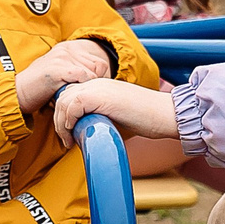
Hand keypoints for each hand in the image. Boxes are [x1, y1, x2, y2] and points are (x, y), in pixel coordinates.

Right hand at [14, 39, 114, 114]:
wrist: (19, 93)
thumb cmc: (39, 89)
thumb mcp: (60, 76)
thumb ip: (76, 74)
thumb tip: (97, 82)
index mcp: (68, 48)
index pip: (99, 62)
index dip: (101, 79)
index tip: (95, 92)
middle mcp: (66, 49)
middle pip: (98, 67)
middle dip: (96, 84)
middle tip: (87, 97)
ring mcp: (62, 57)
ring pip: (92, 73)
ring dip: (87, 88)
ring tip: (78, 97)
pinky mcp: (58, 68)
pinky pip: (82, 76)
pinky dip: (81, 87)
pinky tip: (74, 95)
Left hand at [52, 78, 178, 147]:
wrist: (165, 114)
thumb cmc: (148, 118)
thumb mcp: (118, 113)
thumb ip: (101, 115)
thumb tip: (86, 131)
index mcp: (101, 85)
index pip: (71, 93)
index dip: (64, 112)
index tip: (67, 132)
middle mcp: (97, 82)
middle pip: (63, 96)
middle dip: (59, 119)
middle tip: (66, 140)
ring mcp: (98, 87)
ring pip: (64, 101)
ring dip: (61, 123)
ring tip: (68, 141)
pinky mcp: (101, 96)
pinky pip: (73, 106)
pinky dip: (69, 121)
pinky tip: (75, 134)